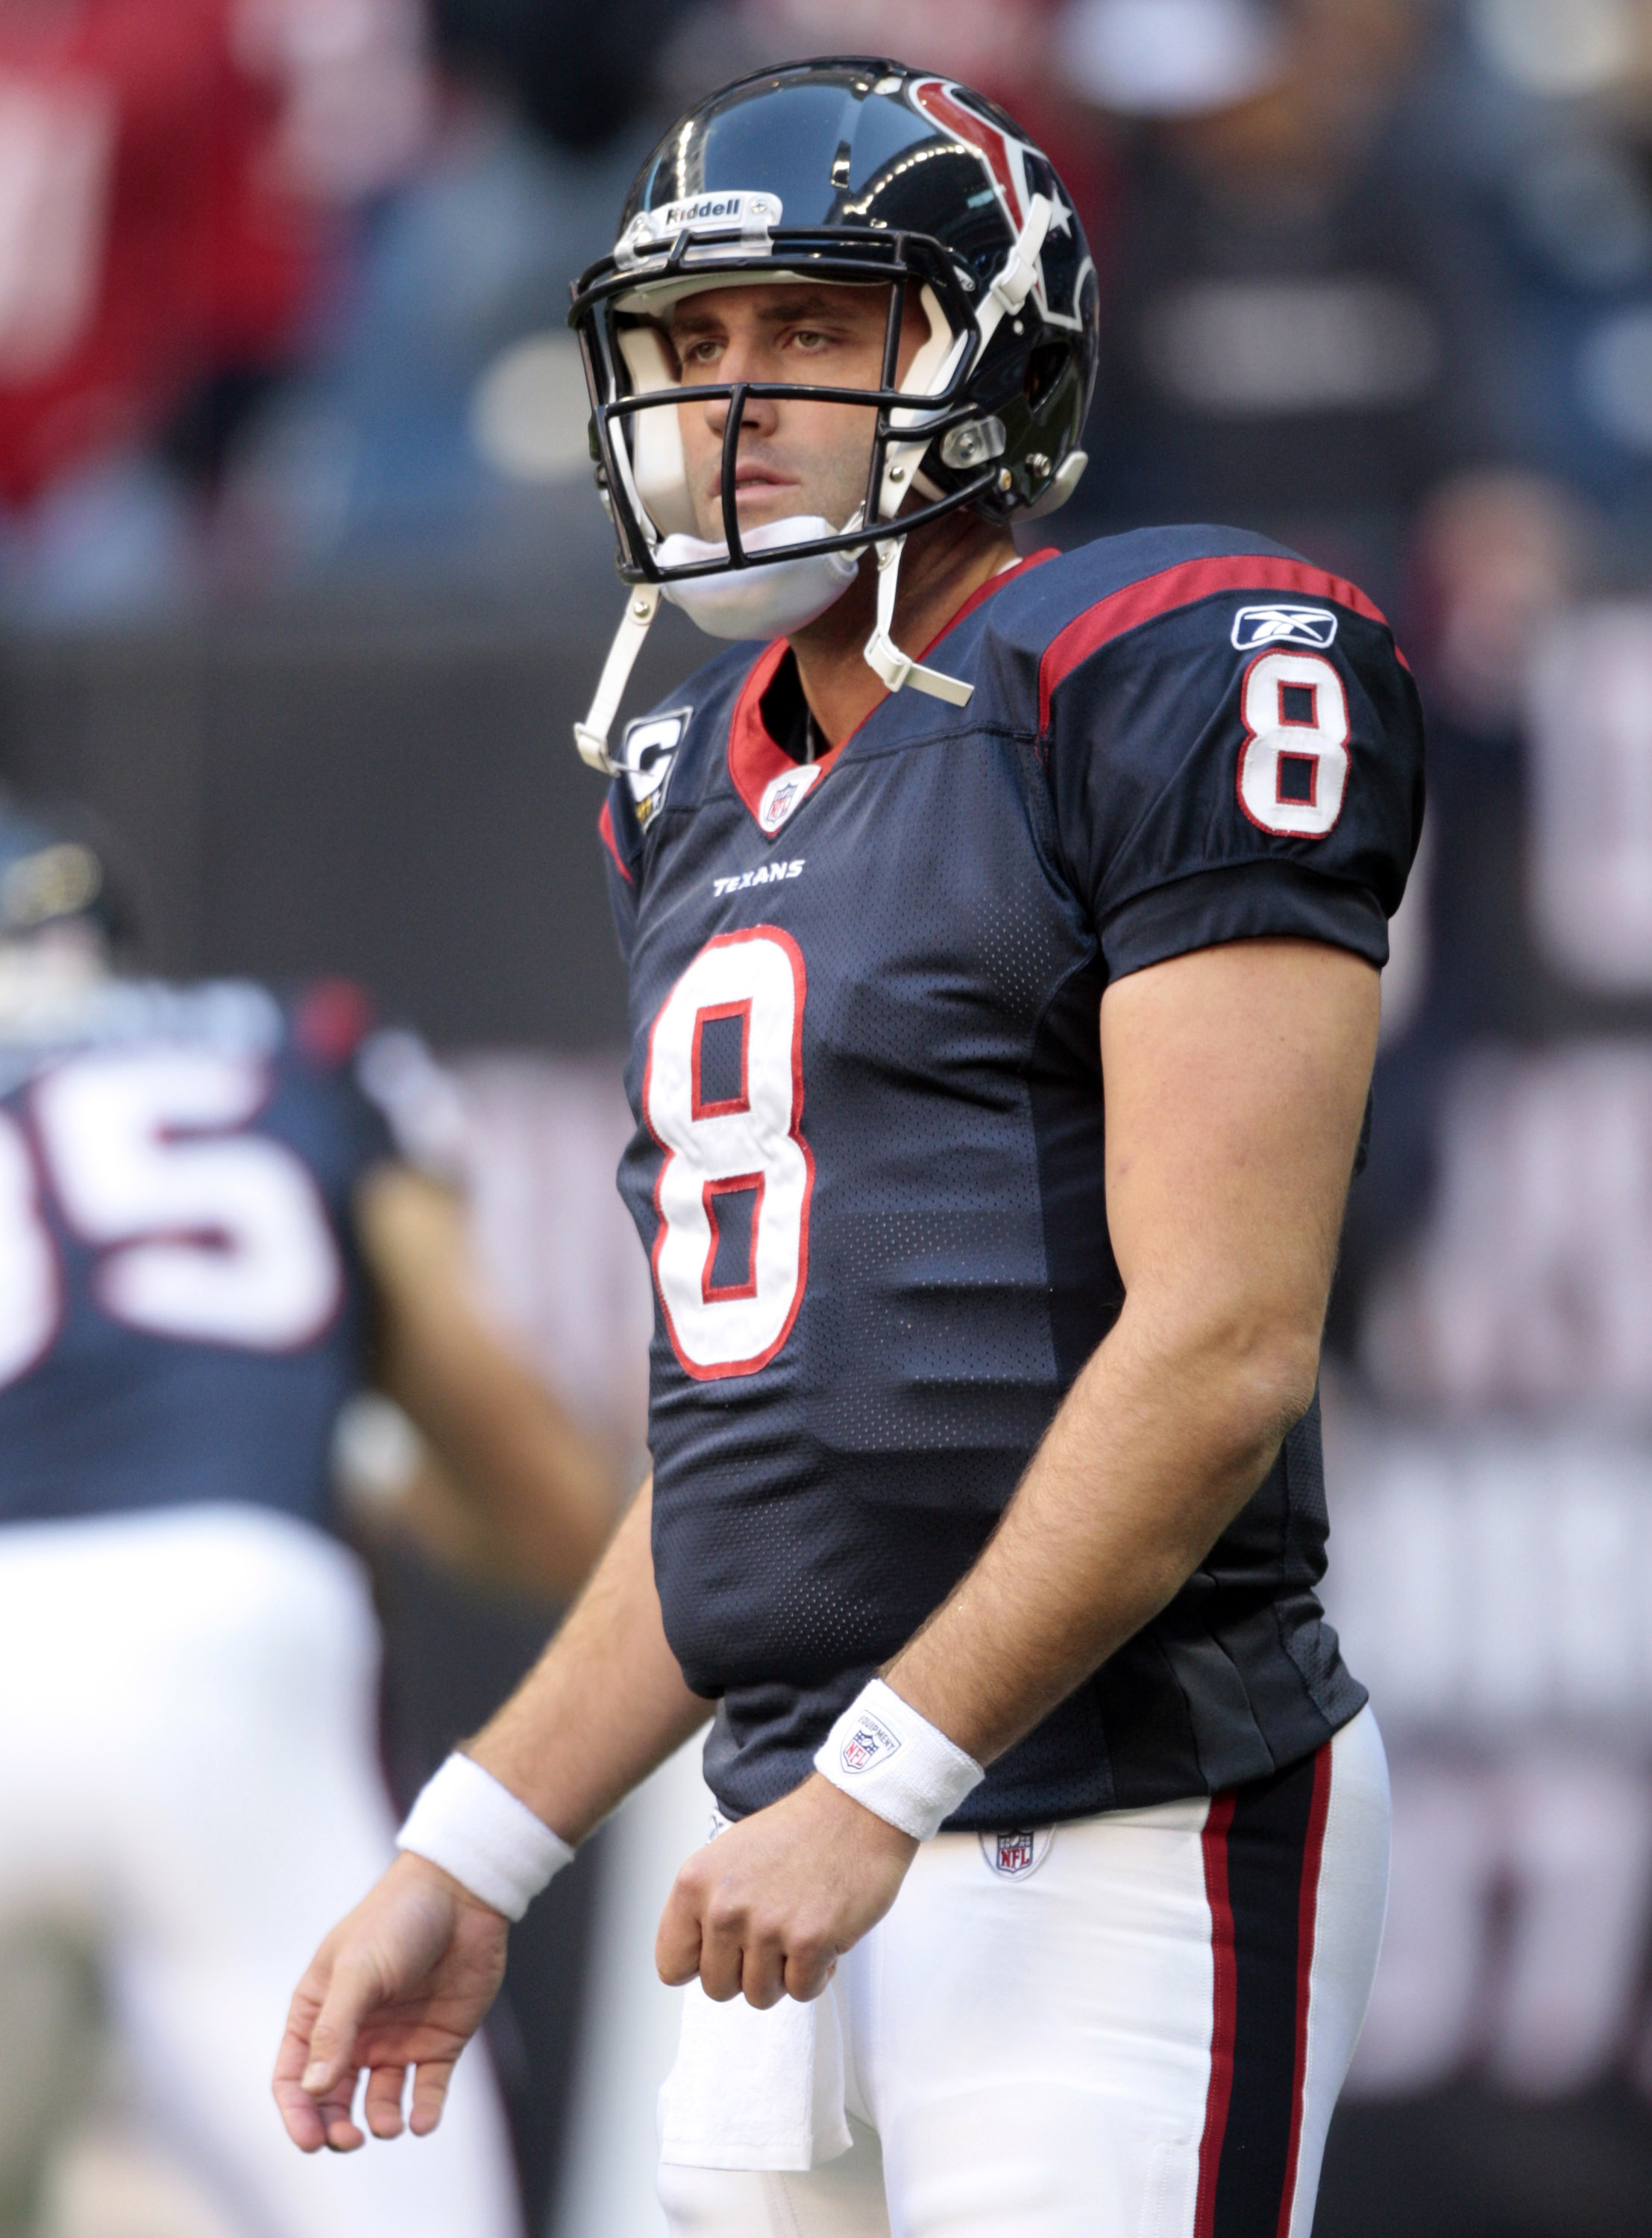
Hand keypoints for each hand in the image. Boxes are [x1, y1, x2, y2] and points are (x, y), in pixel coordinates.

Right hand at [273, 1853, 508, 2152]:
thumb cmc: (399, 1919)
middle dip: (336, 2128)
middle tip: (350, 2140)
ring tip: (389, 2124)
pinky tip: (422, 2120)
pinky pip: (427, 2091)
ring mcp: (397, 2039)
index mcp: (321, 2010)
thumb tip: (313, 2090)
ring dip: (381, 2122)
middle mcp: (356, 2031)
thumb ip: (335, 2029)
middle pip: (334, 2098)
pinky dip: (424, 2112)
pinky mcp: (439, 2042)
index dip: (297, 2112)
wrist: (463, 1893)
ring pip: (380, 2101)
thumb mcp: (359, 1971)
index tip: (309, 2140)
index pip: (295, 2075)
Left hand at [656, 1774, 916, 2008]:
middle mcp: (723, 1907)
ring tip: (798, 1929)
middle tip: (771, 1936)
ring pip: (760, 1995)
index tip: (726, 1948)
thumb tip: (695, 1957)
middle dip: (746, 1971)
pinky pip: (802, 1991)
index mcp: (694, 1883)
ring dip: (783, 1973)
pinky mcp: (810, 1941)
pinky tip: (824, 1934)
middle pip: (716, 1988)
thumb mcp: (728, 1857)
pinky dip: (817, 1972)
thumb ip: (705, 1906)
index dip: (703, 1962)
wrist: (854, 1810)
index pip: (671, 1964)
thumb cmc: (797, 1833)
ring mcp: (767, 1927)